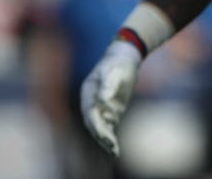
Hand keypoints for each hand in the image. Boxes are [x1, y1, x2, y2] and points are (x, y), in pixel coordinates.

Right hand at [80, 40, 142, 157]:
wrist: (123, 59)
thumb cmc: (117, 63)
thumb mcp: (113, 70)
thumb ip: (108, 84)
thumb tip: (104, 100)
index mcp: (88, 93)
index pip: (90, 113)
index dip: (97, 124)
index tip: (105, 134)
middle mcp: (91, 103)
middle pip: (94, 123)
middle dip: (102, 136)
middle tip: (112, 146)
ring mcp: (101, 108)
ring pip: (101, 128)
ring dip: (106, 140)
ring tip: (115, 152)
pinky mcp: (111, 111)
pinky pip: (109, 126)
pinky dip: (111, 137)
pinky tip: (115, 149)